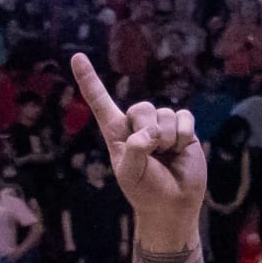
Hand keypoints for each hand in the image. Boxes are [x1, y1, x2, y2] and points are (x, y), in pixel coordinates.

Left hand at [69, 54, 203, 240]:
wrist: (173, 205)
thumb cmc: (146, 191)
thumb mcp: (131, 173)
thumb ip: (136, 149)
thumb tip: (151, 133)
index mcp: (116, 134)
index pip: (100, 103)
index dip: (89, 80)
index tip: (76, 57)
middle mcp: (137, 125)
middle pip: (141, 108)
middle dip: (148, 132)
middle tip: (152, 155)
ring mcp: (161, 125)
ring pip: (165, 114)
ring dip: (167, 139)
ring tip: (166, 157)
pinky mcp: (183, 128)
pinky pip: (184, 117)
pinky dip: (183, 136)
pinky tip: (180, 150)